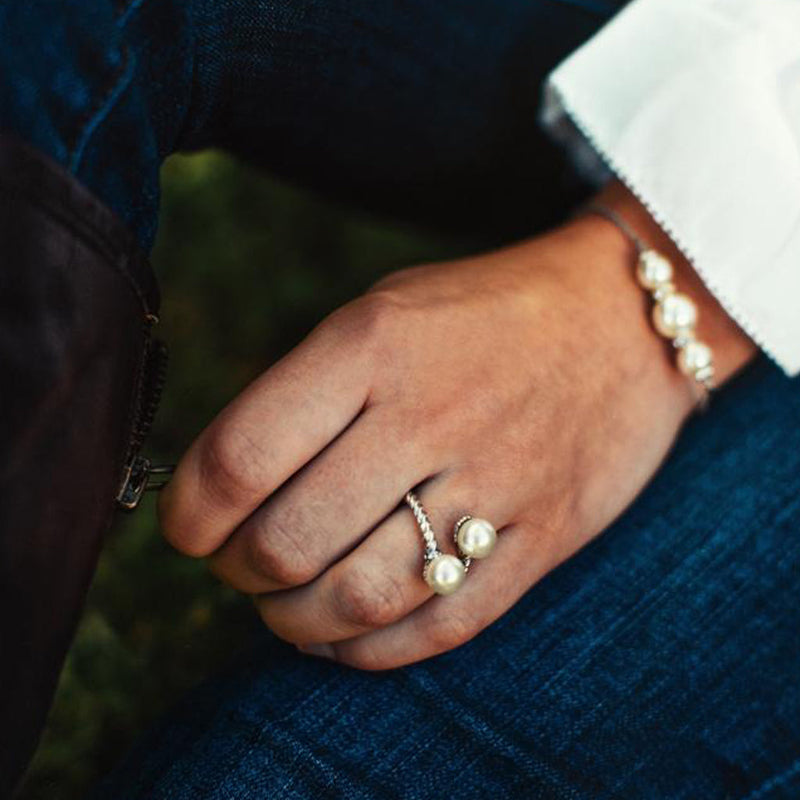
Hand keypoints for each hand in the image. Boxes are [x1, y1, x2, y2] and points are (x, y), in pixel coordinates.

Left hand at [159, 182, 755, 669]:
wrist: (622, 321)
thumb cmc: (482, 313)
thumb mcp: (382, 310)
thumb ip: (304, 391)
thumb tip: (225, 484)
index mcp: (373, 345)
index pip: (240, 457)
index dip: (188, 513)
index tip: (186, 527)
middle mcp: (429, 417)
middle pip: (287, 541)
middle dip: (236, 571)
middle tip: (237, 562)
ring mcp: (493, 485)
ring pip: (355, 600)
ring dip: (292, 620)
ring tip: (283, 602)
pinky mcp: (542, 540)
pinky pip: (436, 628)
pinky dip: (365, 650)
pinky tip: (341, 633)